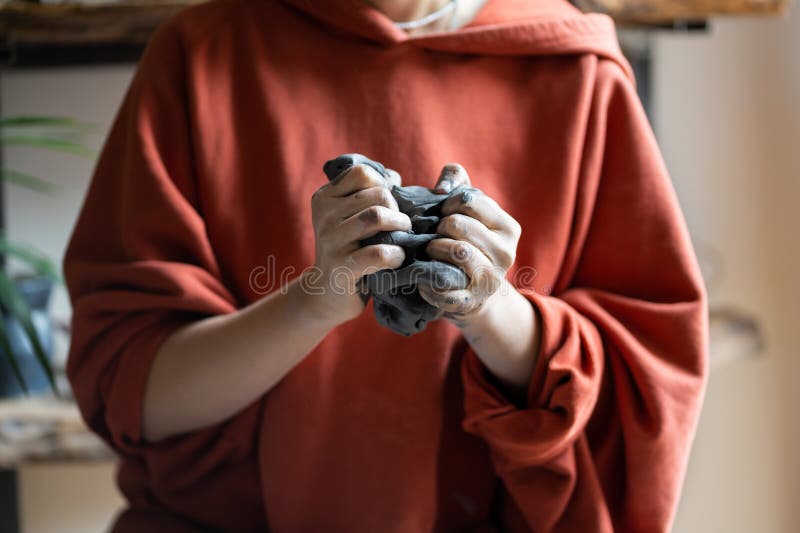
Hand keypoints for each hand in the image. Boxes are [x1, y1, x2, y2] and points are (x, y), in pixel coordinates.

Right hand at [306, 163, 410, 324]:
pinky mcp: (342, 267)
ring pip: (377, 216)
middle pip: (377, 195)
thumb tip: (393, 177)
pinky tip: (397, 259)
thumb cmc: (349, 250)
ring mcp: (331, 241)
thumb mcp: (349, 217)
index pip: (362, 173)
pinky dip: (396, 254)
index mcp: (325, 198)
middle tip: (401, 226)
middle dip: (398, 209)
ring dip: (400, 226)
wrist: (326, 294)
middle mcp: (324, 215)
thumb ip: (367, 194)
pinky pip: (378, 253)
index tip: (389, 203)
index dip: (384, 185)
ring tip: (404, 238)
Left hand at [419, 163, 521, 325]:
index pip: (469, 199)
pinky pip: (442, 282)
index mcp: (509, 228)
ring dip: (433, 248)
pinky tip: (425, 275)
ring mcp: (490, 279)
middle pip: (457, 224)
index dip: (448, 203)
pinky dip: (427, 277)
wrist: (475, 292)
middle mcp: (506, 254)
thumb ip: (458, 181)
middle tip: (434, 235)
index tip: (443, 214)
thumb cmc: (469, 241)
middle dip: (438, 227)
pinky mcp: (470, 301)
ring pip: (455, 250)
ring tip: (430, 251)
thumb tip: (441, 188)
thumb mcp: (470, 210)